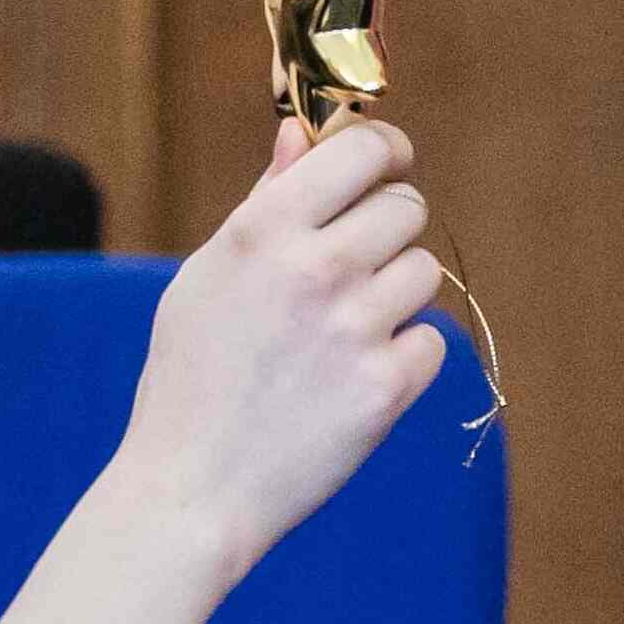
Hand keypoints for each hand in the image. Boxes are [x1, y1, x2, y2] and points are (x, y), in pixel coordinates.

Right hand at [113, 118, 448, 580]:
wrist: (191, 491)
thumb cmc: (192, 377)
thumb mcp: (209, 276)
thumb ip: (266, 199)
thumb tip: (302, 132)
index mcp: (264, 230)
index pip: (363, 150)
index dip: (384, 152)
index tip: (385, 166)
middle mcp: (314, 269)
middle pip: (407, 206)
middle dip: (388, 229)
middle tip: (354, 266)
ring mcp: (354, 329)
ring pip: (423, 272)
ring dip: (395, 295)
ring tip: (342, 331)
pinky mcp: (385, 388)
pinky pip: (432, 342)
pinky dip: (404, 358)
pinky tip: (355, 376)